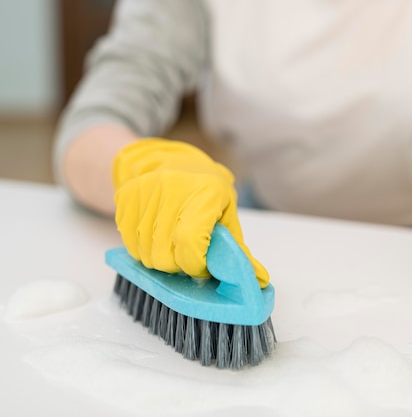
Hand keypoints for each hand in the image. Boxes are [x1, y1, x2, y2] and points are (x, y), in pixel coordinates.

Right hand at [112, 138, 269, 286]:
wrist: (163, 159)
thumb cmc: (202, 187)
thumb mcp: (226, 210)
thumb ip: (238, 247)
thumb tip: (259, 280)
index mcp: (206, 191)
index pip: (191, 242)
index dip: (197, 265)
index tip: (203, 266)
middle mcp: (172, 190)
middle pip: (166, 256)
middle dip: (179, 267)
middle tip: (188, 256)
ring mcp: (145, 194)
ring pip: (146, 255)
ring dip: (161, 261)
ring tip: (172, 245)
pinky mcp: (125, 200)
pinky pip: (130, 245)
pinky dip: (143, 250)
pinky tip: (156, 237)